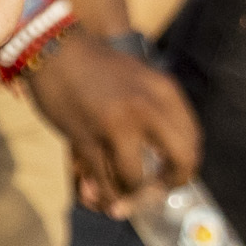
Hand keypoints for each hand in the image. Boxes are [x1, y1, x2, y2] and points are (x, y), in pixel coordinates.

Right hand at [21, 29, 204, 215]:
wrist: (52, 48)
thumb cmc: (95, 65)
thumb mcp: (139, 77)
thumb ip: (157, 107)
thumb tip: (166, 152)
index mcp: (163, 90)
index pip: (193, 138)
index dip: (187, 163)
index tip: (172, 172)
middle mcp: (145, 108)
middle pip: (180, 159)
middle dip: (171, 182)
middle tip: (159, 190)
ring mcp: (115, 124)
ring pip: (136, 177)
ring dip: (132, 192)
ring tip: (125, 194)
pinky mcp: (85, 137)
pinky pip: (103, 179)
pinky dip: (106, 194)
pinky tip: (106, 197)